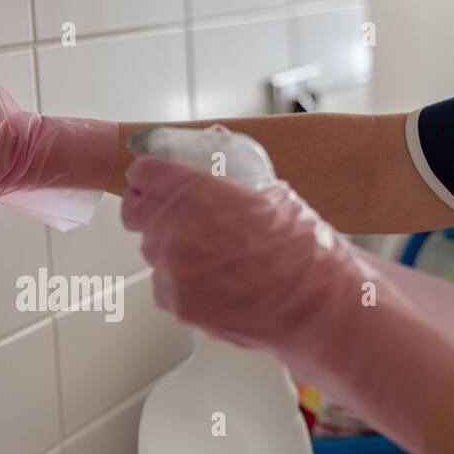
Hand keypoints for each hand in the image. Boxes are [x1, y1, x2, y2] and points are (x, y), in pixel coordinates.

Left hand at [121, 154, 453, 453]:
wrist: (317, 305)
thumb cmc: (303, 249)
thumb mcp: (270, 193)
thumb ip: (230, 175)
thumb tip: (214, 147)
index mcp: (196, 191)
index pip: (144, 173)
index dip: (149, 176)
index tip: (151, 180)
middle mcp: (176, 228)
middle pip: (136, 212)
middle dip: (151, 211)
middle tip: (173, 217)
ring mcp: (172, 269)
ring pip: (151, 251)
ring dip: (168, 250)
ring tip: (210, 256)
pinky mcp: (177, 303)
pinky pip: (164, 285)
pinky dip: (181, 284)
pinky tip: (215, 283)